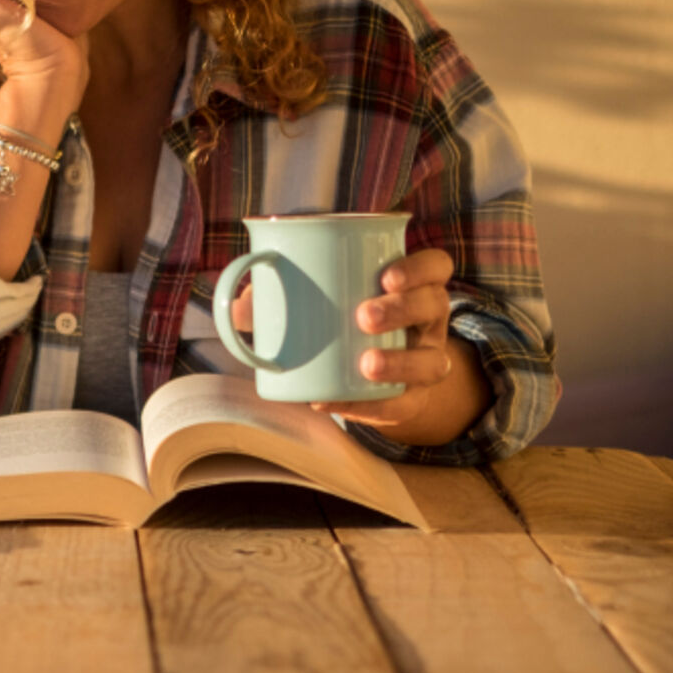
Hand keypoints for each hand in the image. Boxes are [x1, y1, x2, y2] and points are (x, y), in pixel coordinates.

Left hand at [231, 248, 465, 432]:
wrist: (367, 374)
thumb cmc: (337, 319)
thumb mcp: (317, 301)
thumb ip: (276, 295)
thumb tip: (237, 307)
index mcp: (411, 285)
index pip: (435, 266)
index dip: (418, 268)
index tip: (385, 275)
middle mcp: (427, 321)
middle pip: (434, 306)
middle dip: (401, 310)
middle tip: (364, 316)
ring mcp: (426, 360)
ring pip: (431, 362)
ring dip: (398, 363)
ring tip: (364, 364)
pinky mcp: (411, 399)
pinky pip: (401, 405)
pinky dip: (366, 406)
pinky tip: (332, 401)